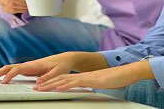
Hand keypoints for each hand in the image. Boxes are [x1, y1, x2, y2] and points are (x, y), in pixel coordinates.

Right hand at [0, 53, 75, 83]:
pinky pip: (14, 72)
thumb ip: (48, 77)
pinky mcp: (28, 70)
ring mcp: (28, 67)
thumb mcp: (58, 72)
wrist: (65, 59)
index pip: (19, 69)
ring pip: (10, 69)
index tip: (4, 82)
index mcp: (35, 65)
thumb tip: (37, 84)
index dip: (10, 75)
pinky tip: (0, 80)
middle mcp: (29, 65)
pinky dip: (5, 75)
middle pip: (10, 67)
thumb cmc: (62, 65)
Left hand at [36, 61, 153, 90]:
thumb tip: (87, 89)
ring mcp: (86, 77)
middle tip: (36, 87)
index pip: (65, 79)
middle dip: (48, 83)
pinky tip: (58, 88)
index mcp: (85, 77)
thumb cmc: (117, 79)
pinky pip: (76, 82)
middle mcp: (83, 75)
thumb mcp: (101, 84)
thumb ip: (92, 86)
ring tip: (41, 88)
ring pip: (65, 80)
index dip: (53, 82)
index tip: (43, 86)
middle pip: (61, 78)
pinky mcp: (91, 80)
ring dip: (52, 84)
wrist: (127, 72)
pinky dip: (65, 85)